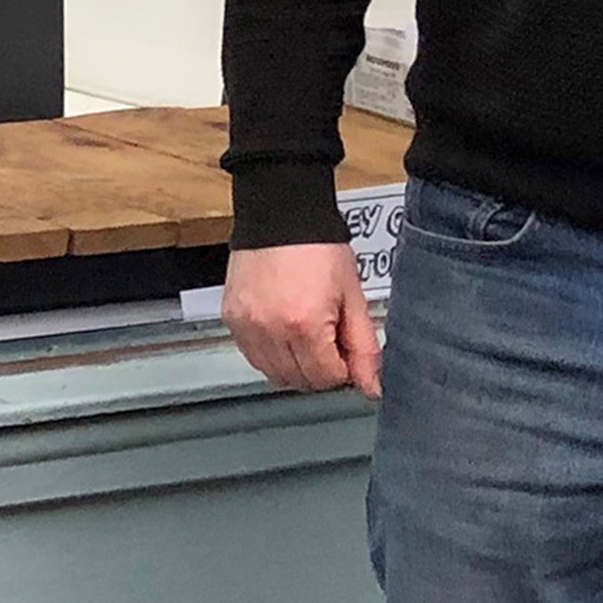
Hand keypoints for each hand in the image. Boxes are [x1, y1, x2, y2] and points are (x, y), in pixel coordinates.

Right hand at [226, 241, 379, 397]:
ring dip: (293, 365)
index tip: (344, 348)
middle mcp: (271, 330)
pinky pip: (252, 356)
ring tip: (303, 333)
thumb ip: (363, 347)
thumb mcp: (352, 296)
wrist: (281, 215)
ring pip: (273, 374)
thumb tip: (371, 387)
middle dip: (319, 368)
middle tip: (326, 339)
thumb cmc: (319, 248)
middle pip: (300, 381)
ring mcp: (246, 326)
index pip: (327, 378)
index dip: (342, 368)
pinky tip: (281, 330)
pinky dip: (269, 353)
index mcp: (305, 325)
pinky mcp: (232, 318)